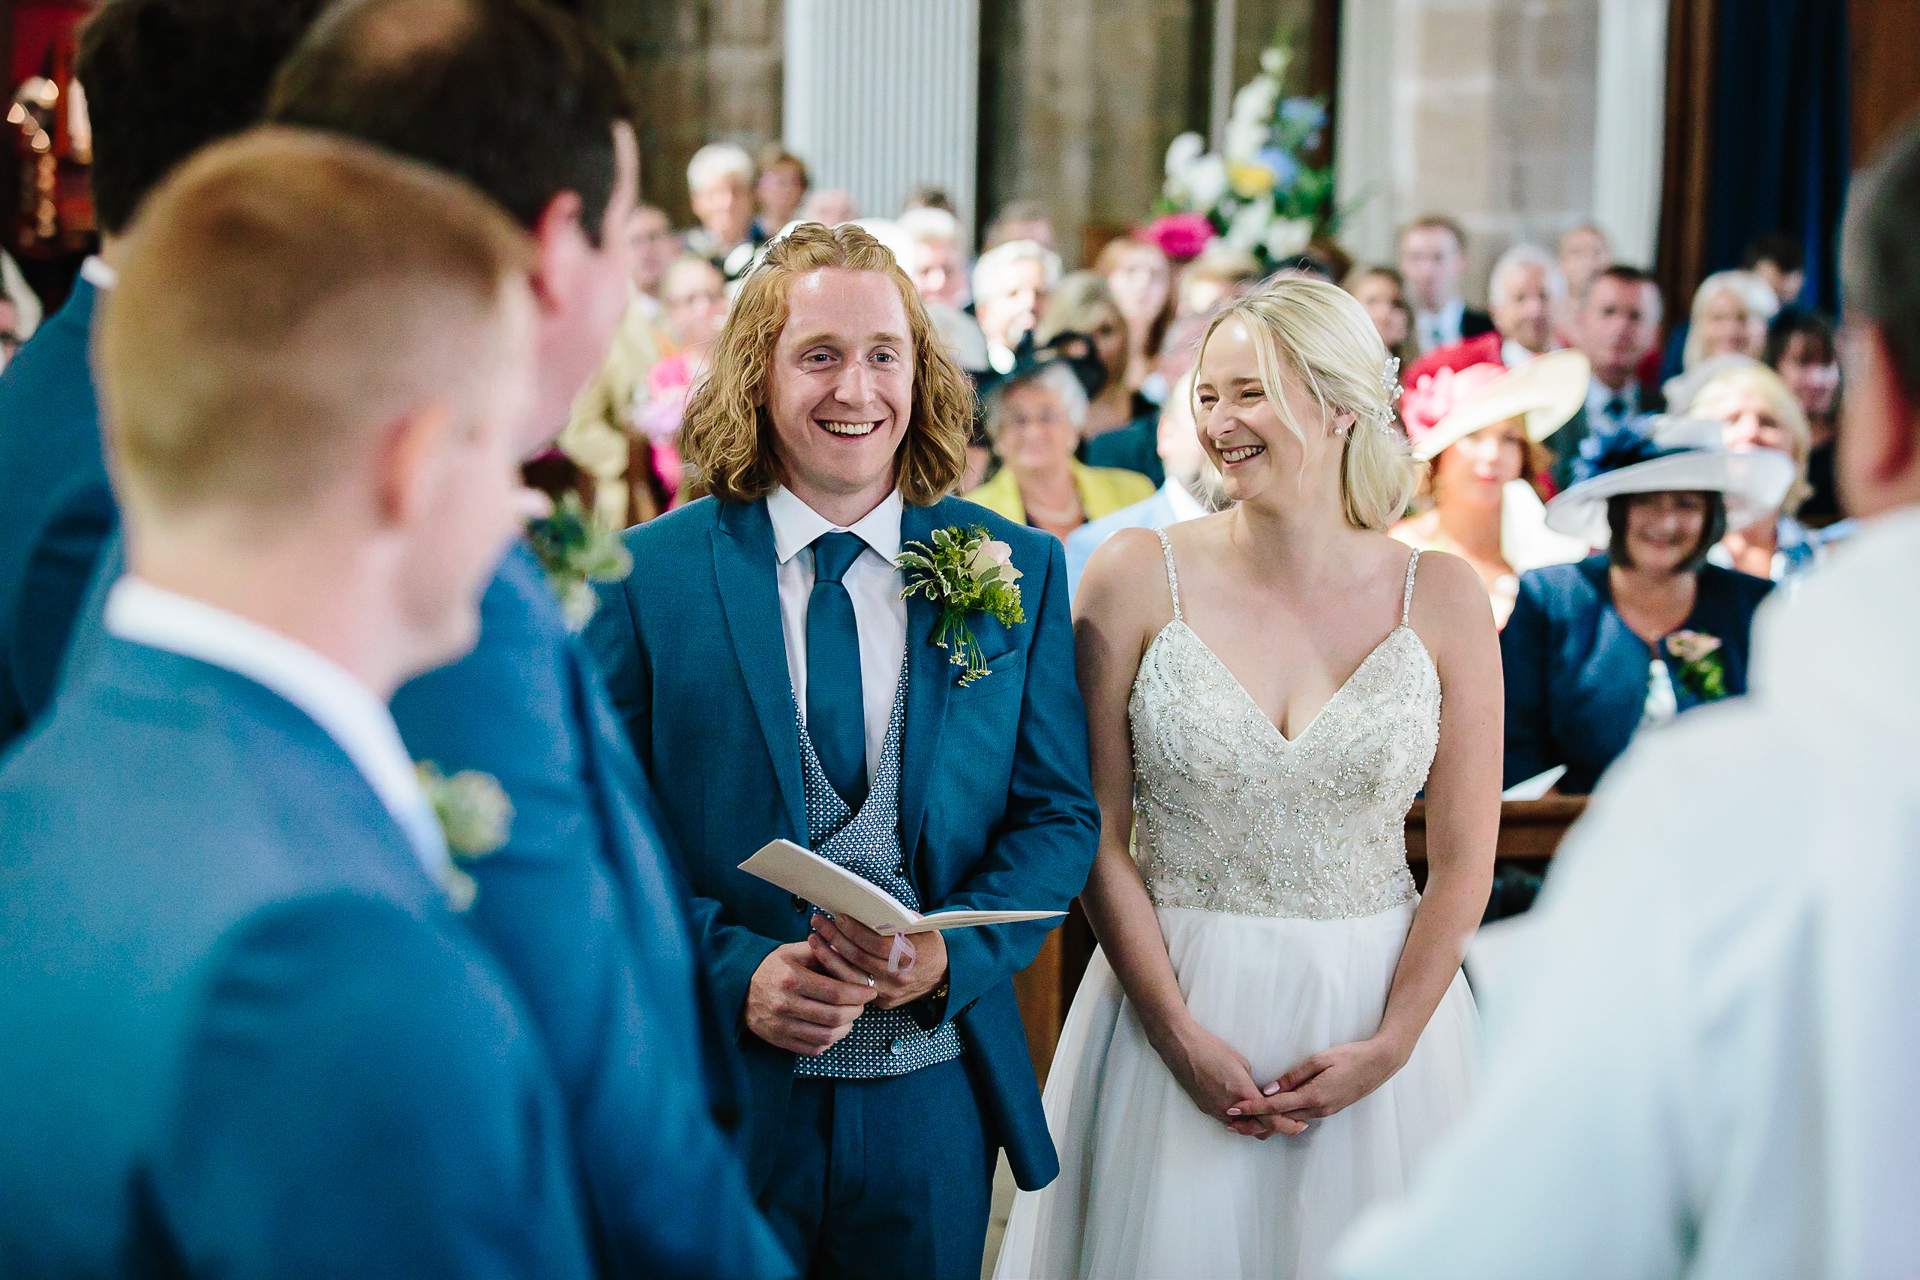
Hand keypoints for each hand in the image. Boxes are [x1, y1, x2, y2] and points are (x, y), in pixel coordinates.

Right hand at [744, 941, 877, 1054]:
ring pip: (826, 1036)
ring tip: (850, 1018)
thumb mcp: (791, 951)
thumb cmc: (769, 967)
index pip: (835, 992)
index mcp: (791, 979)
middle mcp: (786, 1004)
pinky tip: (833, 1030)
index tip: (869, 992)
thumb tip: (847, 951)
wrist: (737, 988)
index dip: (857, 994)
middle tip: (861, 1005)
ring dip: (845, 1028)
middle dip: (855, 1011)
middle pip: (834, 1016)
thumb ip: (819, 951)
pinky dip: (828, 1042)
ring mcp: (782, 1025)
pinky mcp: (779, 1040)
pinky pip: (812, 1048)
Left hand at [808, 913, 948, 1009]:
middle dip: (834, 938)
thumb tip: (866, 907)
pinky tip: (826, 958)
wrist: (944, 974)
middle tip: (818, 922)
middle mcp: (897, 977)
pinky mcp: (882, 1002)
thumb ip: (895, 919)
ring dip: (829, 957)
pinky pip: (855, 988)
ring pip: (850, 977)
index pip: (874, 943)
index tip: (838, 917)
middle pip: (858, 958)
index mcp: (909, 955)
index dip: (854, 930)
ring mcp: (888, 992)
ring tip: (815, 940)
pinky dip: (838, 973)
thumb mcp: (919, 927)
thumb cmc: (928, 945)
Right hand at [1156, 1021, 1306, 1138]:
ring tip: (1270, 1117)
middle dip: (1276, 1128)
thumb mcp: (1242, 1064)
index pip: (1272, 1120)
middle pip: (1259, 1130)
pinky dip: (1241, 1120)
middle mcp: (1230, 1109)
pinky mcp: (1206, 1109)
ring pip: (1243, 1128)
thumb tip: (1258, 1094)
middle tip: (1291, 1123)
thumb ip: (1252, 1084)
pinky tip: (1247, 1111)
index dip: (1289, 1125)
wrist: (1182, 1048)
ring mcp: (1216, 1111)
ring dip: (1257, 1125)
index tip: (1301, 1124)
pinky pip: (1229, 1121)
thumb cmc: (1213, 1049)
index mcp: (1243, 1095)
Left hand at [1232, 1036, 1409, 1134]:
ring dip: (1268, 1122)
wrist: (1380, 1064)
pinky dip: (1284, 1118)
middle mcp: (1318, 1109)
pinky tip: (1272, 1116)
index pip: (1275, 1106)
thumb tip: (1269, 1090)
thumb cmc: (1350, 1056)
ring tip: (1245, 1122)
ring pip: (1290, 1120)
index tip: (1233, 1109)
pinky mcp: (1329, 1109)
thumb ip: (1293, 1076)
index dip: (1252, 1108)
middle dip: (1254, 1122)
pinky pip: (1301, 1116)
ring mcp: (1325, 1112)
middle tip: (1230, 1124)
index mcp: (1313, 1096)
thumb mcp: (1319, 1060)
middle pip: (1279, 1120)